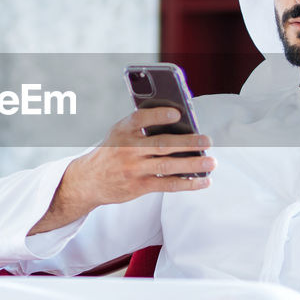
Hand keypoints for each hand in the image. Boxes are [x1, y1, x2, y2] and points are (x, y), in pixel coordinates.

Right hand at [28, 107, 214, 234]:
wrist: (88, 181)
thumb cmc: (112, 152)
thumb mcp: (119, 134)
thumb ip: (143, 128)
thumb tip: (182, 125)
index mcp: (122, 130)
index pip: (140, 119)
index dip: (159, 115)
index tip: (178, 113)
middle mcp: (127, 149)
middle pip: (161, 144)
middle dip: (187, 143)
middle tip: (208, 141)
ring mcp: (133, 169)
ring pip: (167, 166)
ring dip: (192, 164)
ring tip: (211, 162)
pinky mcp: (138, 186)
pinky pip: (167, 185)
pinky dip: (187, 183)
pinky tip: (203, 181)